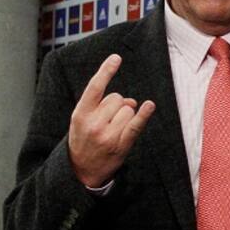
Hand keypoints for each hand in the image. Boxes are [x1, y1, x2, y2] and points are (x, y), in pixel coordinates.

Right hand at [68, 54, 155, 187]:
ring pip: (128, 110)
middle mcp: (93, 123)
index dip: (106, 71)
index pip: (94, 87)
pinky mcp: (120, 145)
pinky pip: (135, 125)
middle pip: (118, 98)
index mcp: (80, 114)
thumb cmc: (83, 140)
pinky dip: (144, 114)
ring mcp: (107, 135)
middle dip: (118, 104)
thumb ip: (101, 106)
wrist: (80, 171)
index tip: (116, 57)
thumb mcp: (81, 121)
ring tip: (115, 129)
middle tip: (109, 120)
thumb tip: (131, 101)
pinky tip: (149, 106)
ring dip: (127, 115)